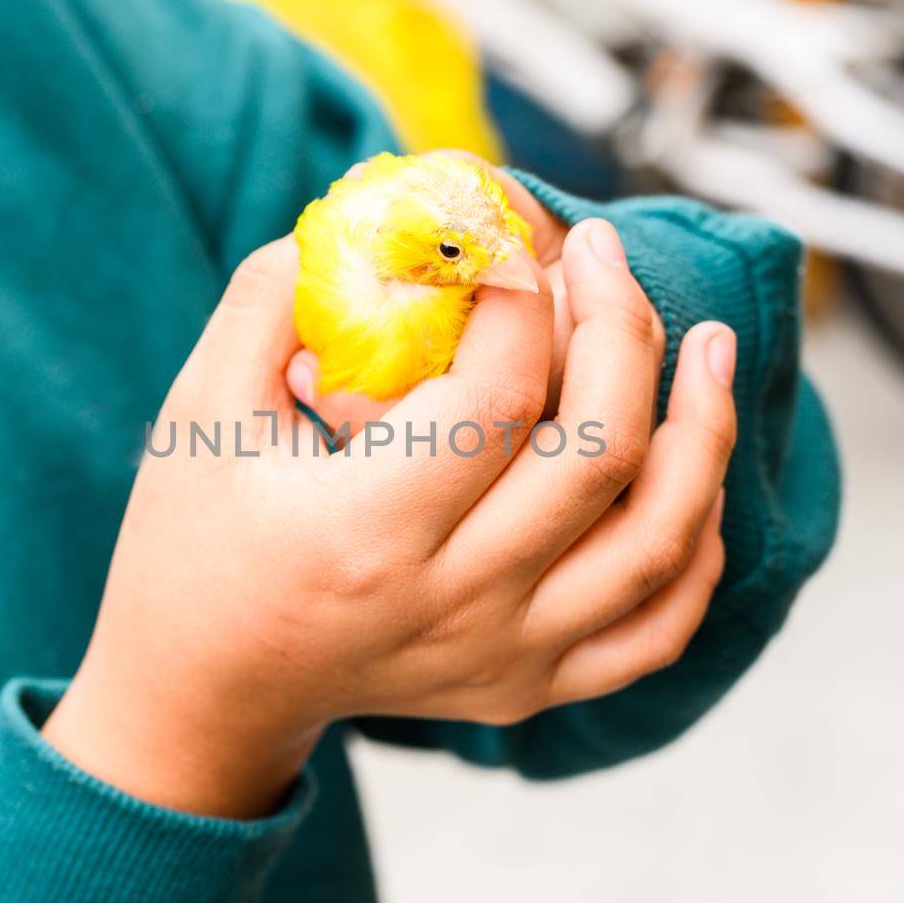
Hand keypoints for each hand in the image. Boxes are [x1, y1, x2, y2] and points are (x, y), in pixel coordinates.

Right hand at [44, 195, 737, 819]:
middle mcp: (454, 602)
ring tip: (709, 343)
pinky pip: (659, 625)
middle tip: (603, 252)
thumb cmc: (193, 542)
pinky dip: (699, 545)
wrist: (204, 691)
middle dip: (623, 324)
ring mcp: (504, 655)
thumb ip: (273, 297)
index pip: (499, 389)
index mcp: (368, 529)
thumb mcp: (199, 409)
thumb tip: (379, 211)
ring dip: (702, 430)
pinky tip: (696, 471)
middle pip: (599, 450)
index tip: (507, 229)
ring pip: (660, 539)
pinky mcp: (530, 686)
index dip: (520, 286)